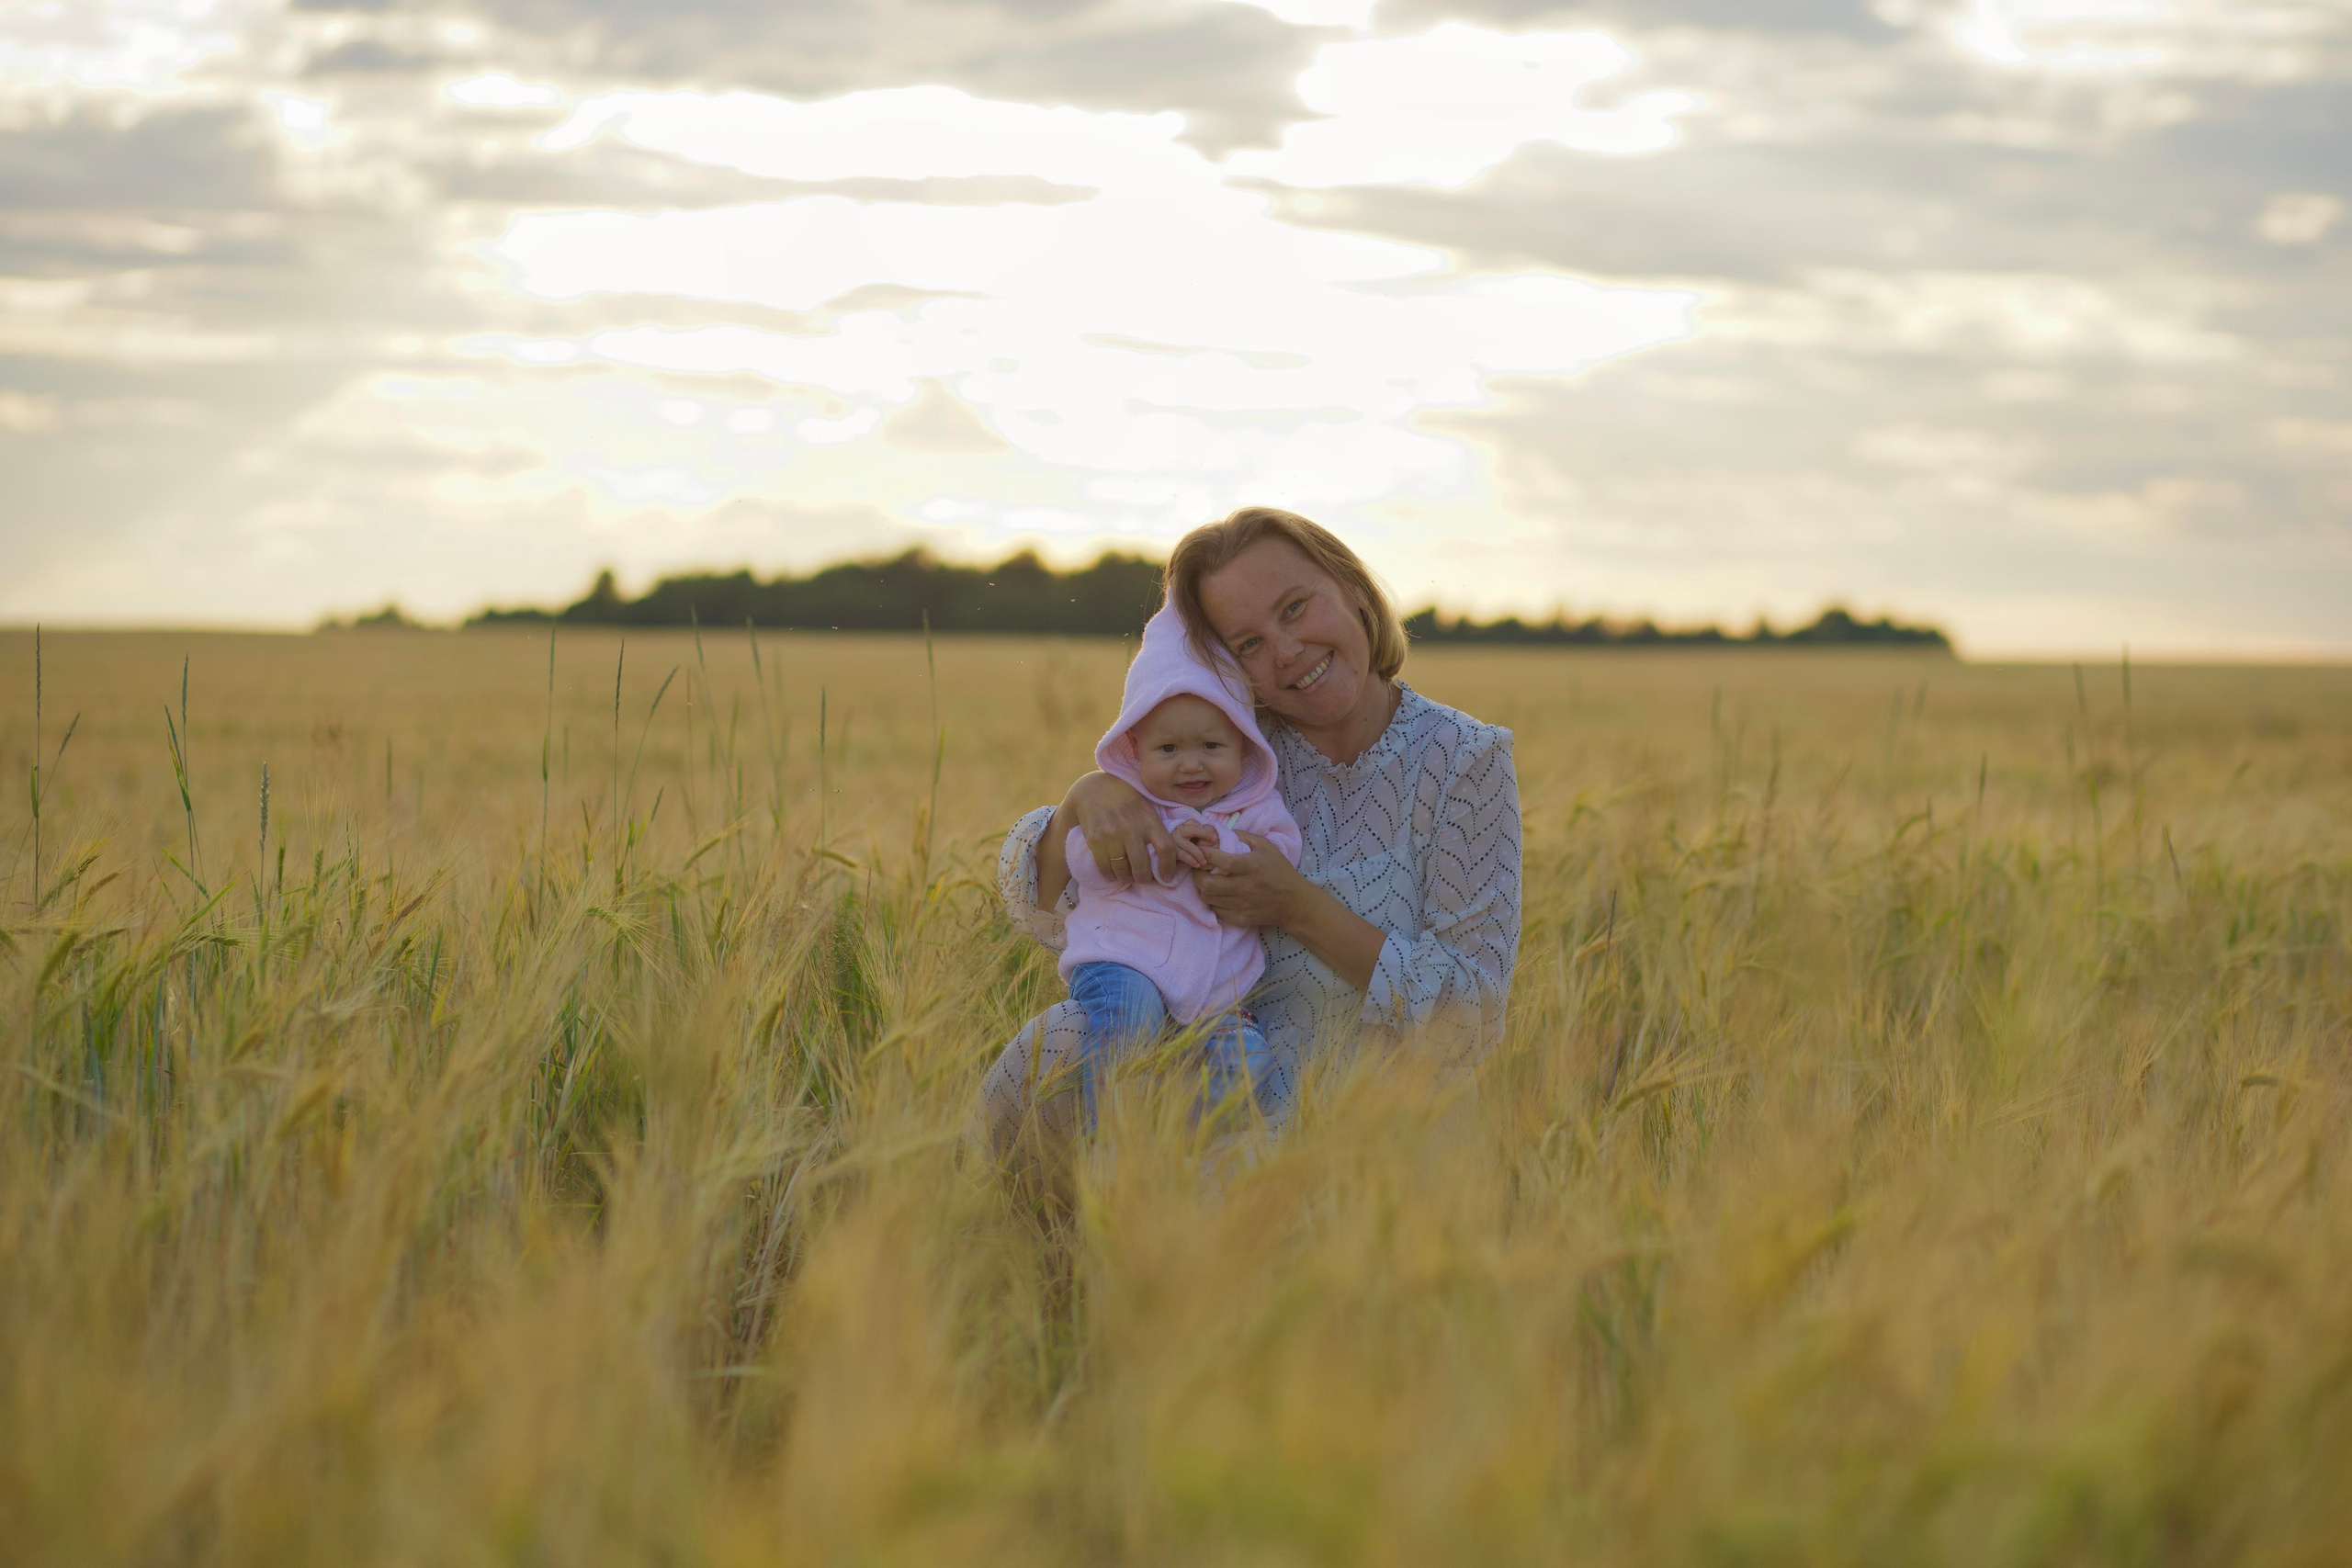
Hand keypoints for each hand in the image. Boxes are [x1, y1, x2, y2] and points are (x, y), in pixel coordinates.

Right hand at [1064, 771, 1202, 888]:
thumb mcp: (1146, 810)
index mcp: (1149, 820)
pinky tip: (1113, 874)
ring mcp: (1112, 834)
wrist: (1094, 789)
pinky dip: (1110, 875)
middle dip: (1143, 878)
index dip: (1168, 868)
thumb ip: (1156, 830)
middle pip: (1142, 866)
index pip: (1166, 848)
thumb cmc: (1126, 801)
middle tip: (1143, 879)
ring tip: (1127, 876)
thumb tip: (1170, 857)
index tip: (1167, 878)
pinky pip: (1105, 867)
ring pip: (1122, 870)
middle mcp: (1131, 828)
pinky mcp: (1095, 839)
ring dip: (1126, 878)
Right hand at [1170, 821, 1220, 860]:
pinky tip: (1197, 865)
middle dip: (1204, 834)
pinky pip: (1182, 854)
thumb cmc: (1184, 846)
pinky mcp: (1170, 851)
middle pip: (1192, 830)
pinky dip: (1190, 860)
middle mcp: (1177, 830)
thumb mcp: (1191, 838)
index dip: (1205, 830)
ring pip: (1188, 844)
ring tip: (1205, 861)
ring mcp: (1172, 840)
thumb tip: (1214, 837)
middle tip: (1216, 840)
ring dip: (1198, 853)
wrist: (1165, 854)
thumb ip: (1200, 835)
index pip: (1193, 823)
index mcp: (1183, 826)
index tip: (1215, 837)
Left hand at [1191, 831, 1306, 929]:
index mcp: (1251, 867)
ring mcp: (1242, 905)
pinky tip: (1219, 895)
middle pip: (1207, 884)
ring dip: (1203, 888)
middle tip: (1200, 869)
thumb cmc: (1280, 871)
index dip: (1206, 854)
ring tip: (1208, 881)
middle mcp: (1245, 887)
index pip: (1220, 861)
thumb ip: (1242, 836)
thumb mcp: (1266, 846)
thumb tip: (1219, 832)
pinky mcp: (1241, 919)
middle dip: (1197, 874)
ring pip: (1208, 898)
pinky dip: (1213, 902)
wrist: (1294, 903)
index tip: (1202, 850)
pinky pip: (1216, 911)